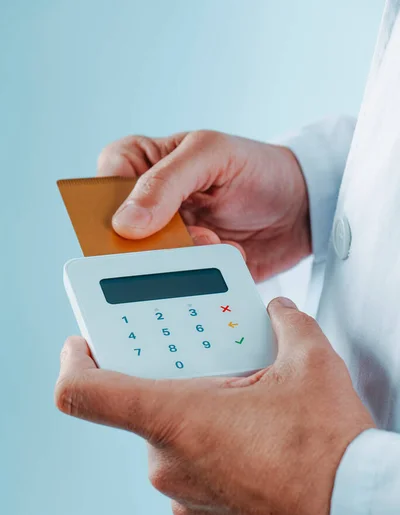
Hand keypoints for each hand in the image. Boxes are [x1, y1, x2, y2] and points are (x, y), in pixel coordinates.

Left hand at [55, 298, 374, 514]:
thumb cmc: (327, 450)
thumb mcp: (310, 365)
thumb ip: (287, 326)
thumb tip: (281, 314)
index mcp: (175, 418)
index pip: (85, 391)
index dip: (75, 361)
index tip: (82, 344)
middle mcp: (169, 464)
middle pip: (149, 409)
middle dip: (181, 384)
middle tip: (218, 369)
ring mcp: (187, 499)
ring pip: (178, 442)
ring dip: (203, 420)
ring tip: (250, 409)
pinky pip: (199, 474)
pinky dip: (218, 454)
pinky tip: (260, 446)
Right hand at [97, 131, 310, 280]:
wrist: (302, 209)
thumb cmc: (256, 168)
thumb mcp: (211, 156)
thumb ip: (166, 183)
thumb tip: (123, 224)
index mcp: (141, 165)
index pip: (102, 187)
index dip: (113, 210)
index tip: (137, 226)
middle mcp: (148, 207)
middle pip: (120, 236)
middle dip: (154, 242)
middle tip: (190, 236)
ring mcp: (168, 242)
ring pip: (149, 265)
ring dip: (185, 258)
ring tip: (220, 241)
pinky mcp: (189, 270)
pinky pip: (179, 283)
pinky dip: (203, 275)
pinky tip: (231, 253)